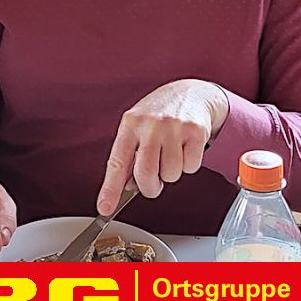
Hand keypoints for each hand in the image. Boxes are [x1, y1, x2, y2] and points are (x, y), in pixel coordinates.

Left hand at [97, 79, 229, 215]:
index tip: (105, 208)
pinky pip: (191, 167)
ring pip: (171, 175)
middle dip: (150, 187)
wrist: (190, 92)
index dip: (110, 189)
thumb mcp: (136, 126)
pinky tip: (185, 148)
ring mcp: (174, 127)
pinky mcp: (195, 131)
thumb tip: (125, 188)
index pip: (116, 162)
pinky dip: (188, 165)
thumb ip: (129, 155)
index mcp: (130, 125)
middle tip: (153, 184)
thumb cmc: (158, 115)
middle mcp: (151, 124)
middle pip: (146, 173)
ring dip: (171, 174)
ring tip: (171, 154)